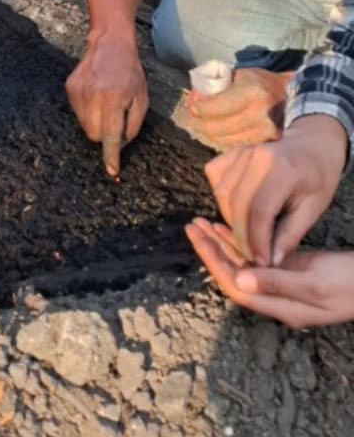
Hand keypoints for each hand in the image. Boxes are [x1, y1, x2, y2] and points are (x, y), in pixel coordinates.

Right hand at [66, 34, 148, 176]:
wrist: (110, 44)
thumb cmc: (130, 72)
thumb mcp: (141, 99)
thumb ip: (132, 125)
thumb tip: (120, 146)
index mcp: (113, 100)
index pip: (110, 137)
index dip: (111, 157)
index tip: (112, 171)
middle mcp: (92, 97)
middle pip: (95, 135)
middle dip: (105, 136)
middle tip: (115, 120)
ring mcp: (78, 92)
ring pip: (85, 126)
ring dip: (96, 124)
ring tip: (106, 105)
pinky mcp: (69, 88)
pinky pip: (78, 113)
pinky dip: (88, 112)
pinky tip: (96, 97)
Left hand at [186, 218, 353, 327]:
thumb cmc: (350, 284)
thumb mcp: (314, 284)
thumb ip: (277, 283)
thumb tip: (240, 279)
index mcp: (280, 307)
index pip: (236, 286)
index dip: (214, 262)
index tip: (198, 238)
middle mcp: (276, 298)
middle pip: (234, 274)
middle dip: (212, 250)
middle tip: (192, 225)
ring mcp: (283, 284)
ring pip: (243, 264)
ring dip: (222, 244)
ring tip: (201, 222)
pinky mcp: (289, 269)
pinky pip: (256, 257)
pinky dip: (241, 241)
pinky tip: (226, 227)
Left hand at [187, 67, 289, 149]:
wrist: (292, 96)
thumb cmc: (262, 82)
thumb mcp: (241, 75)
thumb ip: (220, 83)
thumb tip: (197, 95)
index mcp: (252, 92)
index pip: (217, 107)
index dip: (201, 108)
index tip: (193, 106)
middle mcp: (260, 113)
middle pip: (220, 127)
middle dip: (201, 124)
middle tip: (191, 120)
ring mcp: (266, 131)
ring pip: (228, 140)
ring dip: (210, 135)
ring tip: (202, 127)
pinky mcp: (268, 142)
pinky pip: (239, 145)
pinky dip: (225, 140)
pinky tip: (218, 134)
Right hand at [203, 113, 347, 264]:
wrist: (312, 146)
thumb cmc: (317, 179)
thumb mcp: (313, 209)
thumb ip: (290, 235)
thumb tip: (270, 262)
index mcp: (282, 169)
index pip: (260, 211)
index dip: (257, 240)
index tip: (262, 262)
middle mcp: (257, 156)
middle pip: (237, 203)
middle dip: (241, 235)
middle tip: (251, 255)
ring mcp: (241, 151)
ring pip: (223, 193)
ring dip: (230, 219)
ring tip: (247, 234)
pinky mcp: (230, 152)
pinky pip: (216, 178)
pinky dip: (222, 198)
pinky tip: (236, 209)